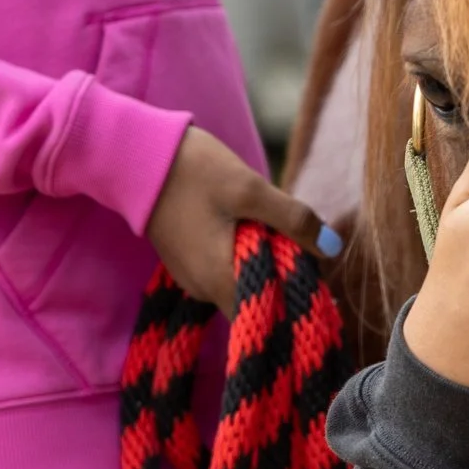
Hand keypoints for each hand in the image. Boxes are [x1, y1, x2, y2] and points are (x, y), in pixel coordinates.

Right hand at [144, 126, 335, 314]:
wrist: (136, 156)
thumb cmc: (193, 172)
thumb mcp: (250, 190)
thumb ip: (293, 219)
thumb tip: (332, 247)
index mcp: (221, 281)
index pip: (274, 312)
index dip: (301, 296)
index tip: (322, 274)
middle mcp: (204, 290)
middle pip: (261, 299)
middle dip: (287, 277)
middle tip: (305, 245)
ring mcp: (193, 278)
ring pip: (244, 283)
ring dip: (268, 264)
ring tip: (283, 233)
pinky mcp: (188, 262)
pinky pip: (227, 270)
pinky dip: (247, 256)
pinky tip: (257, 230)